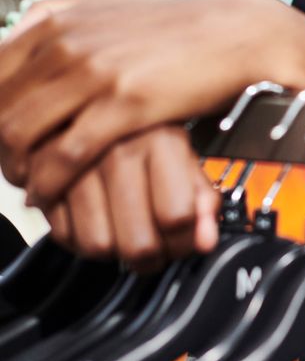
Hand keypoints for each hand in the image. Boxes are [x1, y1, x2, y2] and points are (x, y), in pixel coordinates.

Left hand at [0, 0, 304, 205]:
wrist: (236, 34)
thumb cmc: (180, 26)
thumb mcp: (112, 6)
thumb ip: (63, 17)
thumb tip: (19, 29)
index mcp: (61, 19)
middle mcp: (69, 42)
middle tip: (11, 167)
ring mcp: (94, 74)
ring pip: (19, 134)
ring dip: (15, 169)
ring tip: (28, 184)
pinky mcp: (124, 105)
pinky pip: (63, 156)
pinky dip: (47, 183)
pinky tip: (50, 194)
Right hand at [44, 125, 219, 270]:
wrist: (86, 103)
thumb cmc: (144, 132)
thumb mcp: (185, 154)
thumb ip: (202, 197)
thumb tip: (206, 240)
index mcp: (160, 140)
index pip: (176, 216)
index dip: (185, 241)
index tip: (186, 242)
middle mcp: (116, 152)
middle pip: (138, 242)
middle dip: (153, 257)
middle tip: (158, 248)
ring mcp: (76, 167)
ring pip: (99, 246)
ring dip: (116, 252)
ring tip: (126, 232)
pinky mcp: (43, 180)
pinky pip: (63, 237)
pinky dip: (81, 240)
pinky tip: (98, 221)